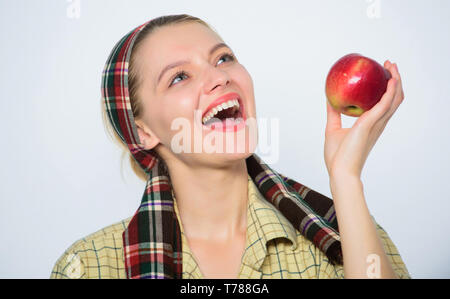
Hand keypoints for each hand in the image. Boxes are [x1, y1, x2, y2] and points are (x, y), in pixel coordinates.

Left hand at [324, 61, 404, 178]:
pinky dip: (390, 91)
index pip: (384, 104)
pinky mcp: (370, 124)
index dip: (387, 89)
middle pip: (394, 99)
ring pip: (394, 99)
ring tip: (391, 66)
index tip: (381, 75)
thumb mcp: (333, 129)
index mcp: (371, 125)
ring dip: (396, 81)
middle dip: (395, 80)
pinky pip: (384, 104)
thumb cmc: (338, 156)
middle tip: (389, 65)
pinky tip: (389, 80)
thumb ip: (333, 114)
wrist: (340, 171)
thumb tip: (328, 99)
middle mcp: (378, 123)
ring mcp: (376, 124)